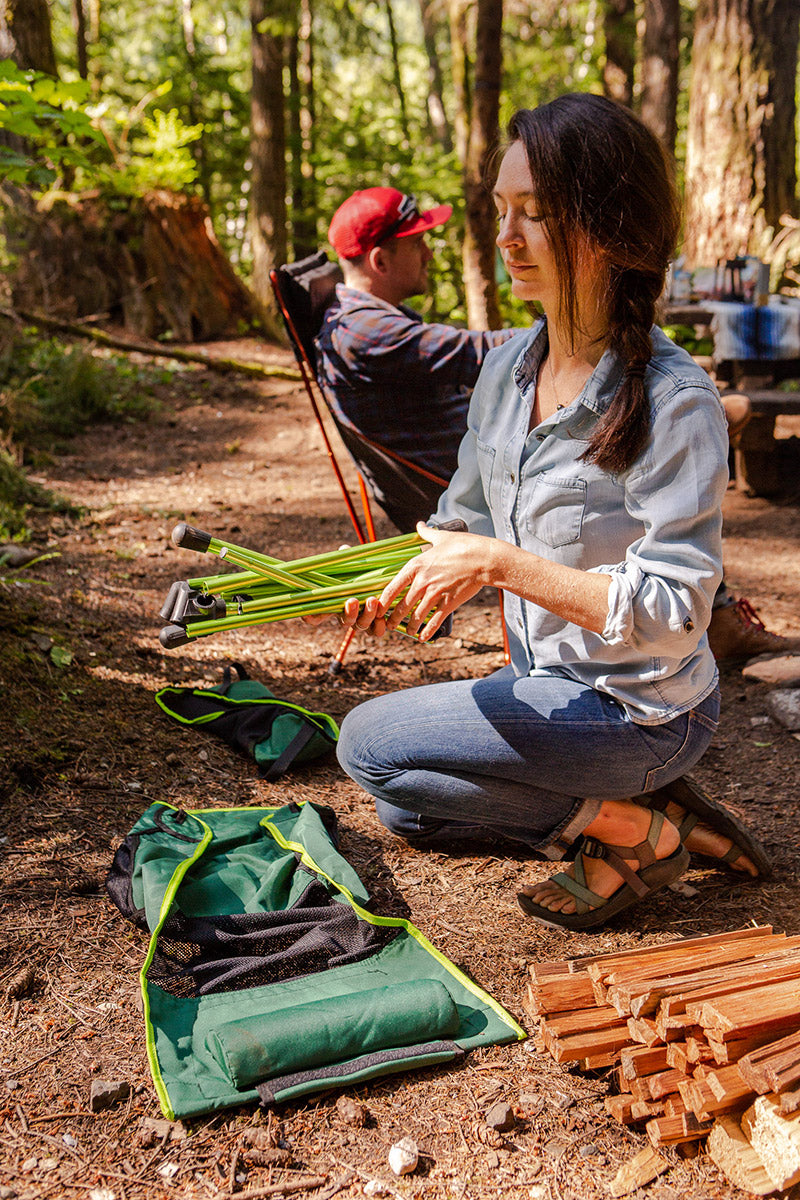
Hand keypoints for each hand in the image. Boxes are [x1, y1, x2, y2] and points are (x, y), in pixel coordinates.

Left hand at [377, 521, 492, 640]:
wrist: (485, 559)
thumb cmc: (464, 546)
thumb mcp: (442, 537)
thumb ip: (427, 533)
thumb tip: (420, 525)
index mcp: (417, 566)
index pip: (392, 587)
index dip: (383, 601)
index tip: (378, 608)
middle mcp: (423, 581)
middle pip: (402, 605)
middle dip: (393, 618)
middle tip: (389, 625)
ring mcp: (435, 593)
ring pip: (416, 616)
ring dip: (410, 627)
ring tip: (408, 631)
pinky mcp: (449, 603)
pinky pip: (434, 621)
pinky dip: (427, 632)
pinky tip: (423, 637)